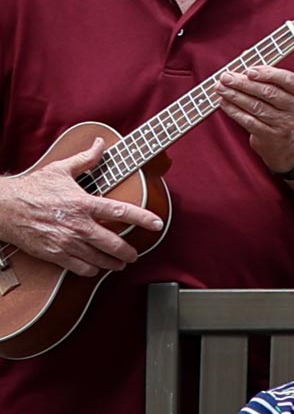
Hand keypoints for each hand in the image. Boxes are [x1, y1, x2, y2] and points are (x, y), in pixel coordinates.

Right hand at [0, 137, 162, 273]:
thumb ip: (86, 159)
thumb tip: (101, 143)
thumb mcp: (61, 169)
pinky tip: (95, 268)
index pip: (120, 212)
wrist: (3, 208)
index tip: (158, 223)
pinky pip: (79, 268)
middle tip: (135, 254)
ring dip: (112, 263)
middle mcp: (78, 225)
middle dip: (129, 251)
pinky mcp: (54, 254)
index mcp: (83, 204)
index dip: (143, 218)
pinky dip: (91, 270)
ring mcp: (66, 242)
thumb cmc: (32, 188)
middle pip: (113, 243)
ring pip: (99, 259)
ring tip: (120, 263)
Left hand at [216, 65, 293, 173]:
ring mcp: (285, 124)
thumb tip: (247, 68)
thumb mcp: (291, 96)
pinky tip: (225, 103)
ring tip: (221, 88)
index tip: (249, 70)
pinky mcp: (271, 136)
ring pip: (256, 106)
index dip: (268, 73)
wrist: (293, 144)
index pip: (288, 79)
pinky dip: (234, 111)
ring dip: (235, 95)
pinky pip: (249, 121)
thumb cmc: (287, 112)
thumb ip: (275, 80)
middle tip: (226, 77)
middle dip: (244, 83)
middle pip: (269, 92)